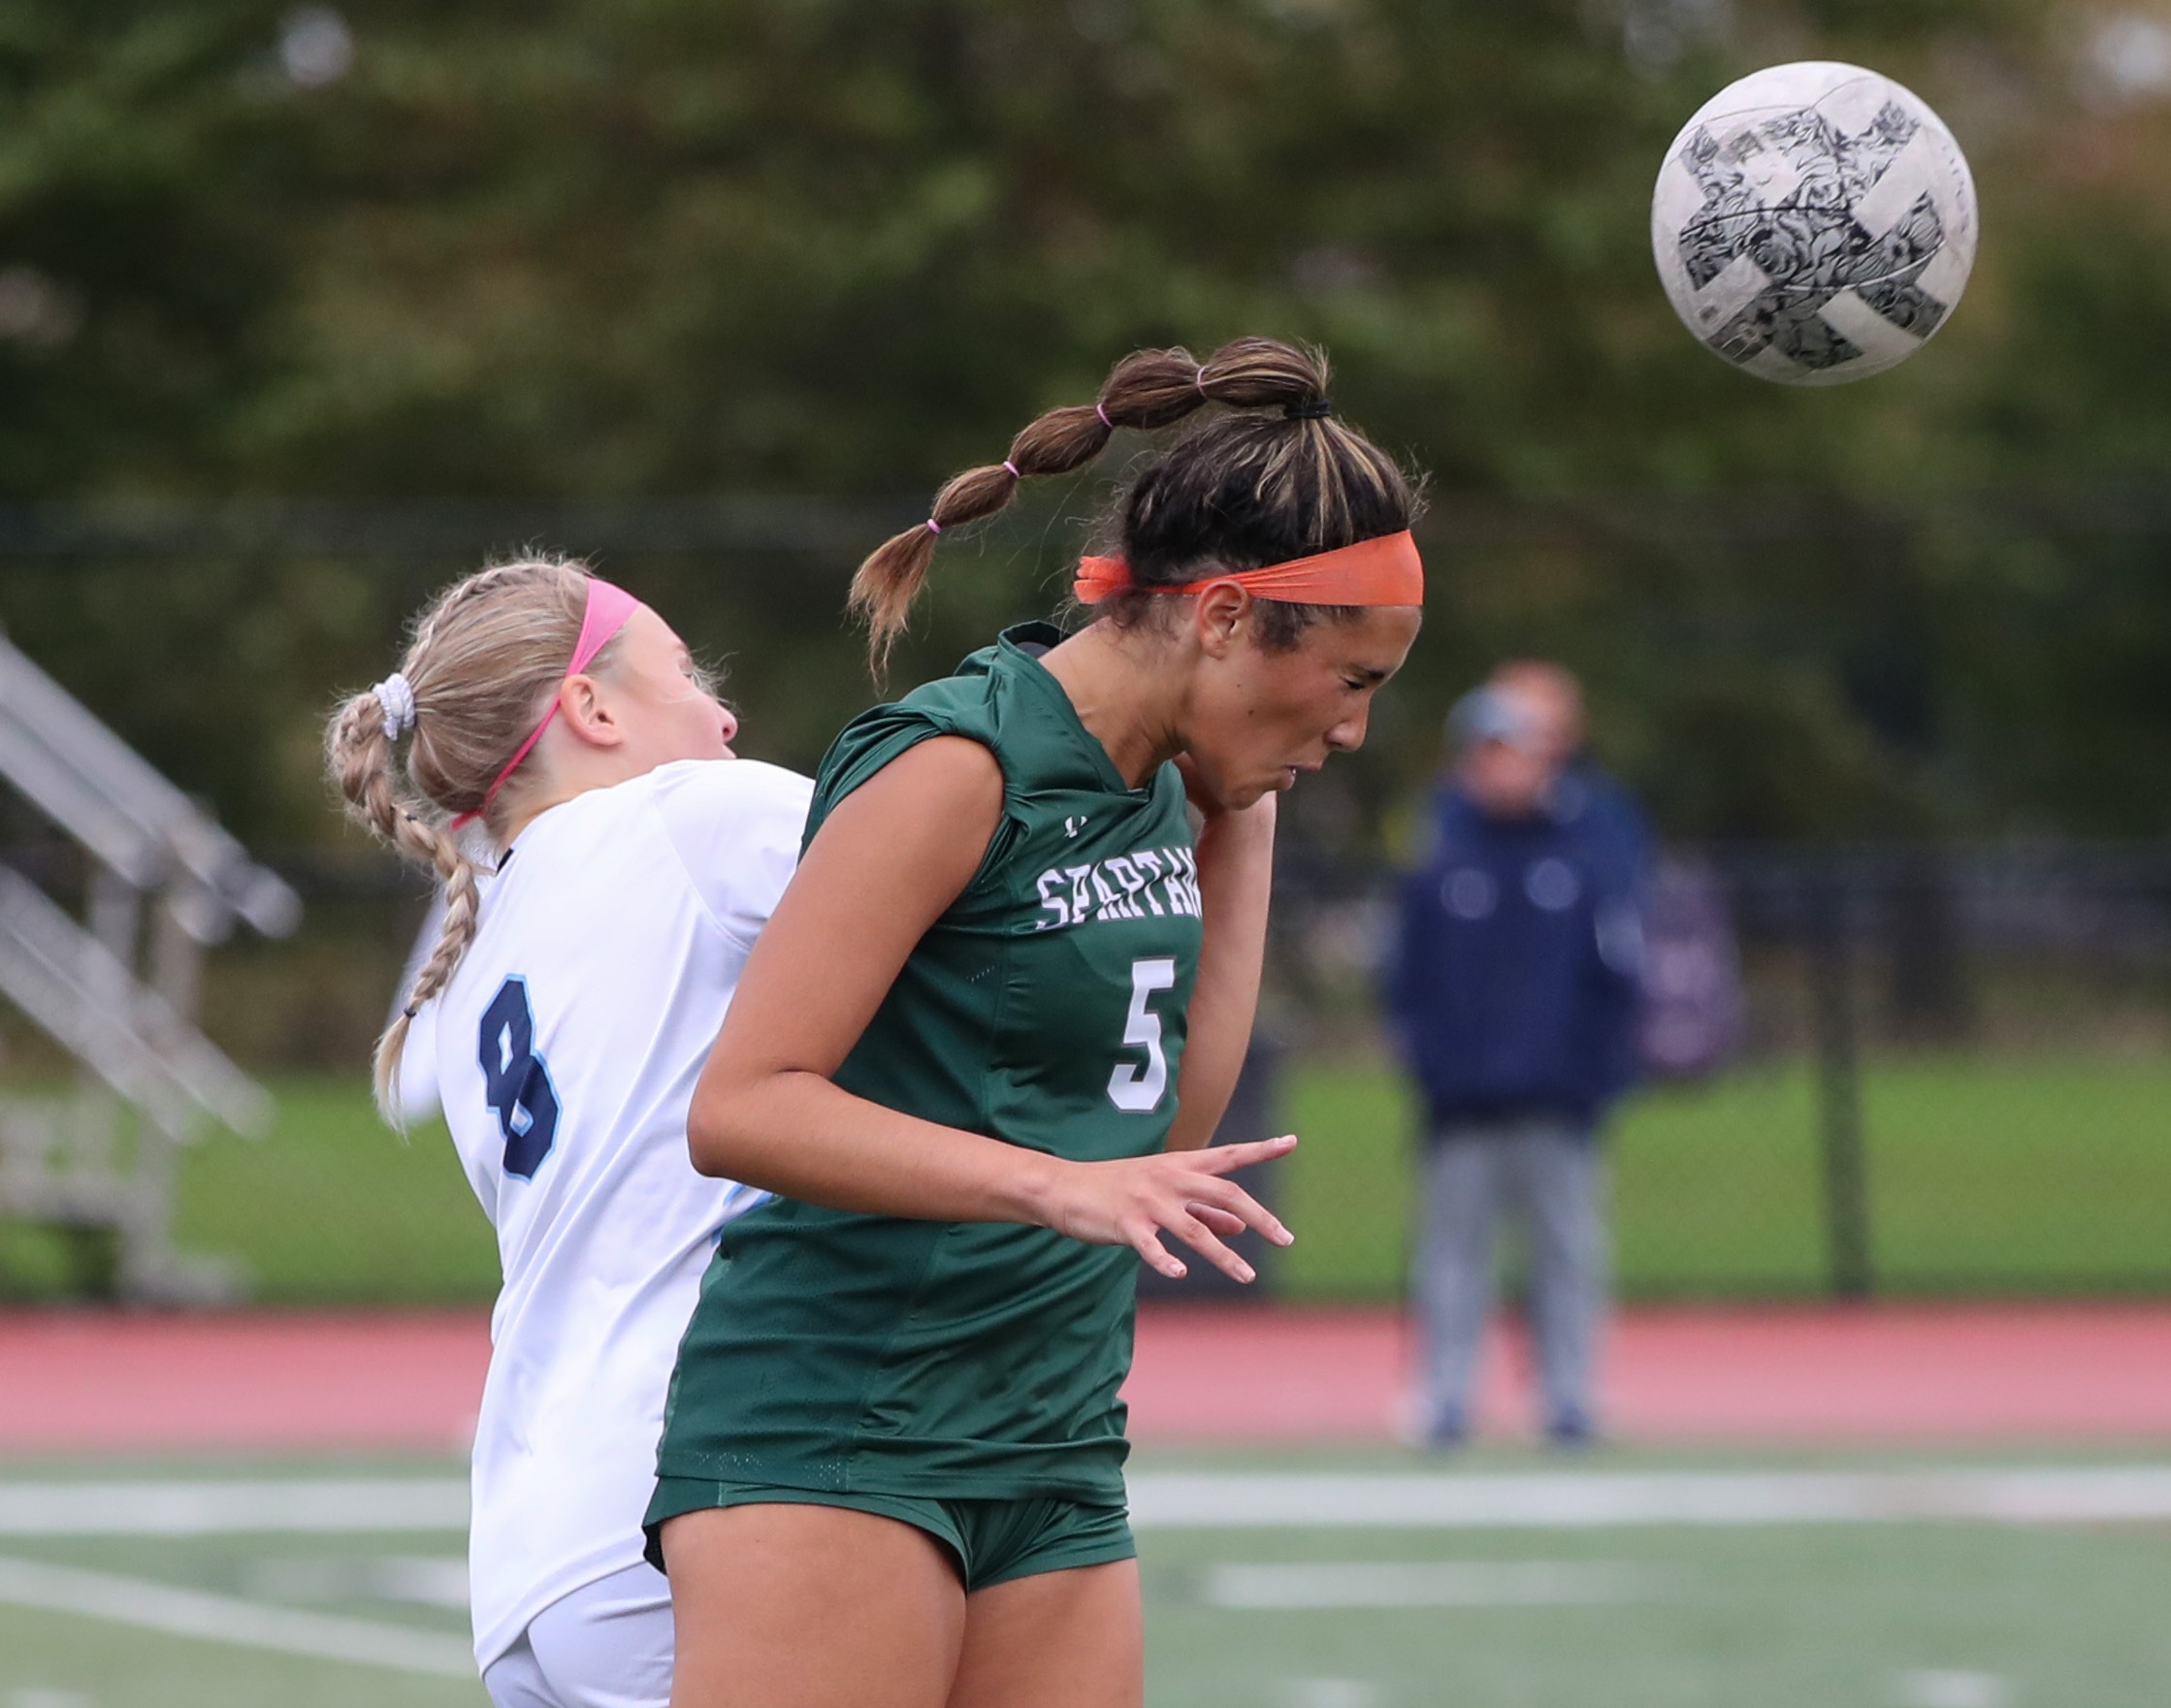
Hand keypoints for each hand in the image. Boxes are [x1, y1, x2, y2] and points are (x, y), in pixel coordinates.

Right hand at [1027, 1135, 1296, 1282]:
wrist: (1065, 1188)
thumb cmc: (1118, 1190)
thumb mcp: (1163, 1192)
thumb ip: (1203, 1209)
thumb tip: (1240, 1225)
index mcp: (1180, 1166)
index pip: (1229, 1155)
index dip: (1261, 1148)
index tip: (1291, 1141)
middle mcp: (1169, 1179)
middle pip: (1225, 1195)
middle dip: (1260, 1217)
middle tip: (1286, 1239)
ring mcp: (1148, 1201)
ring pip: (1195, 1230)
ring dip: (1224, 1256)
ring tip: (1247, 1276)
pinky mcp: (1125, 1222)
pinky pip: (1150, 1245)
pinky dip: (1165, 1260)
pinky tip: (1179, 1273)